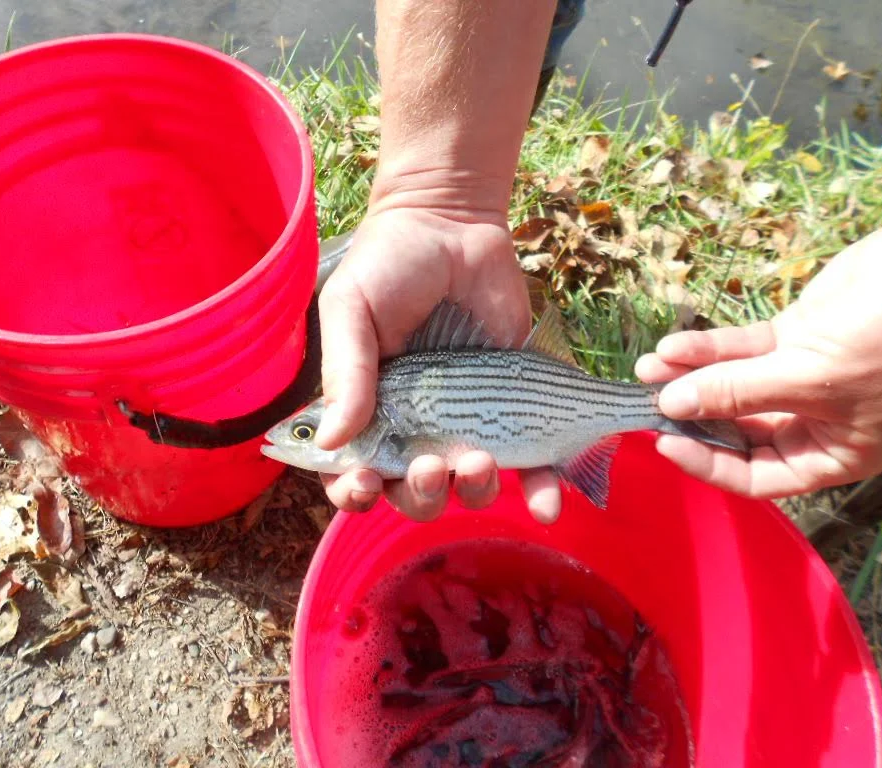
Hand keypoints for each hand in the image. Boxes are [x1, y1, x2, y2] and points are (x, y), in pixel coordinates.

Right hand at [315, 205, 564, 522]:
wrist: (454, 225)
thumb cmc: (389, 265)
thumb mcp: (352, 308)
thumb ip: (345, 372)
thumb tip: (334, 440)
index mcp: (368, 412)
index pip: (353, 474)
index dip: (354, 491)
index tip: (365, 482)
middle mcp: (415, 428)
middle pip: (411, 493)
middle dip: (418, 494)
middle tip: (428, 465)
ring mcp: (467, 423)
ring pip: (467, 488)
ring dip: (471, 491)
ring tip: (477, 461)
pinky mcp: (517, 411)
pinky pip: (530, 466)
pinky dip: (540, 492)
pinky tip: (547, 508)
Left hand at [635, 223, 881, 497]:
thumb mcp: (813, 379)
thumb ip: (740, 392)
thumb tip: (673, 405)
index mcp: (832, 452)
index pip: (758, 478)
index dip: (709, 465)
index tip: (665, 443)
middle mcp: (814, 420)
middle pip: (737, 429)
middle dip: (691, 414)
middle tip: (646, 401)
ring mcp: (801, 375)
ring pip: (733, 383)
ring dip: (689, 375)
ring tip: (646, 367)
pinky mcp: (796, 334)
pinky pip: (741, 348)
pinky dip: (707, 346)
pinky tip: (671, 345)